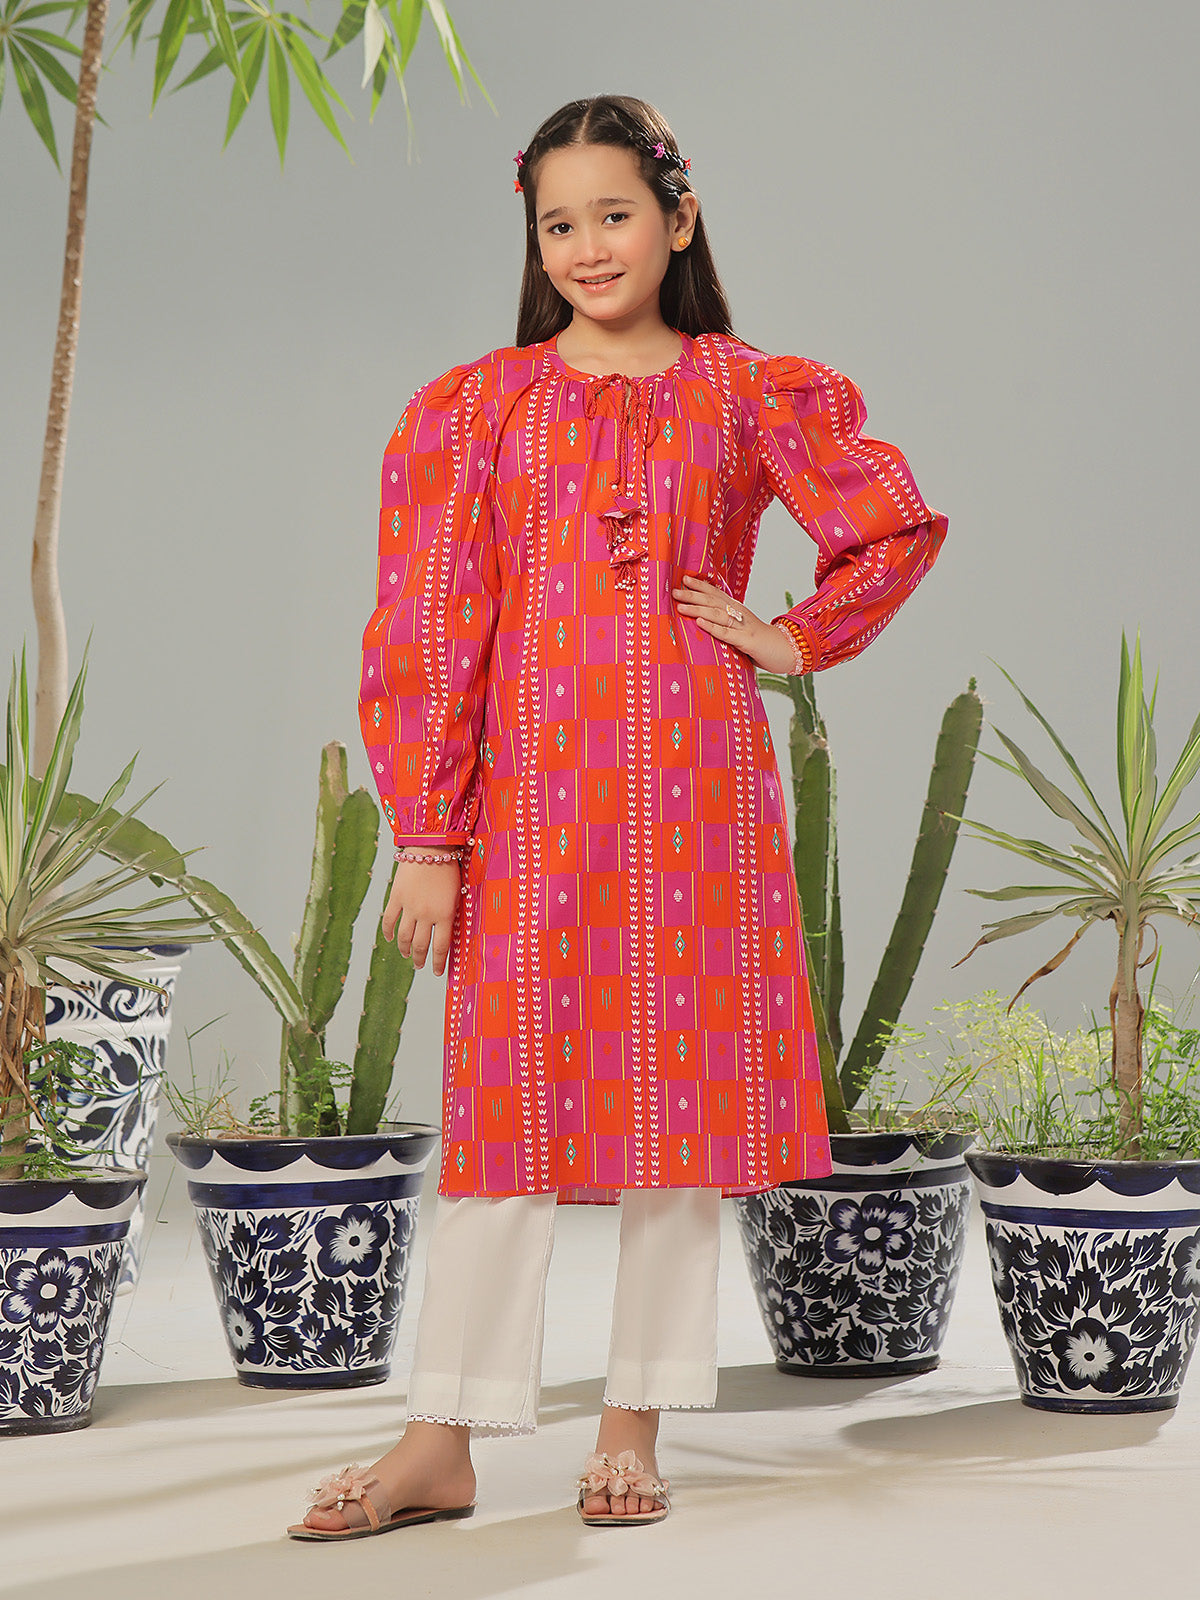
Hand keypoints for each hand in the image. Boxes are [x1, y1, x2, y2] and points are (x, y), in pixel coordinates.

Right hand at [383, 861, 460, 976]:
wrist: (431, 847)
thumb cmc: (449, 869)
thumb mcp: (457, 895)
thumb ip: (450, 914)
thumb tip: (447, 933)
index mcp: (445, 915)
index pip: (441, 947)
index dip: (438, 962)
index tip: (437, 971)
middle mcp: (426, 915)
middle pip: (420, 945)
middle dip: (420, 958)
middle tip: (420, 965)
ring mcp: (409, 907)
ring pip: (404, 937)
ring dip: (404, 949)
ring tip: (406, 955)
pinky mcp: (396, 897)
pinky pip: (389, 919)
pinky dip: (389, 931)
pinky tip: (390, 938)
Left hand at [671, 574, 793, 672]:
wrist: (788, 651)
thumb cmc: (763, 642)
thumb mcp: (743, 629)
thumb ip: (728, 624)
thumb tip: (708, 621)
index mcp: (738, 610)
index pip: (717, 594)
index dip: (701, 586)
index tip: (684, 579)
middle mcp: (740, 615)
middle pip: (714, 601)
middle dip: (693, 595)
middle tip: (674, 591)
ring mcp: (744, 627)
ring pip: (718, 615)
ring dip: (698, 609)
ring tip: (681, 606)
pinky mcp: (747, 642)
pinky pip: (728, 634)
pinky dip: (713, 627)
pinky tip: (700, 622)